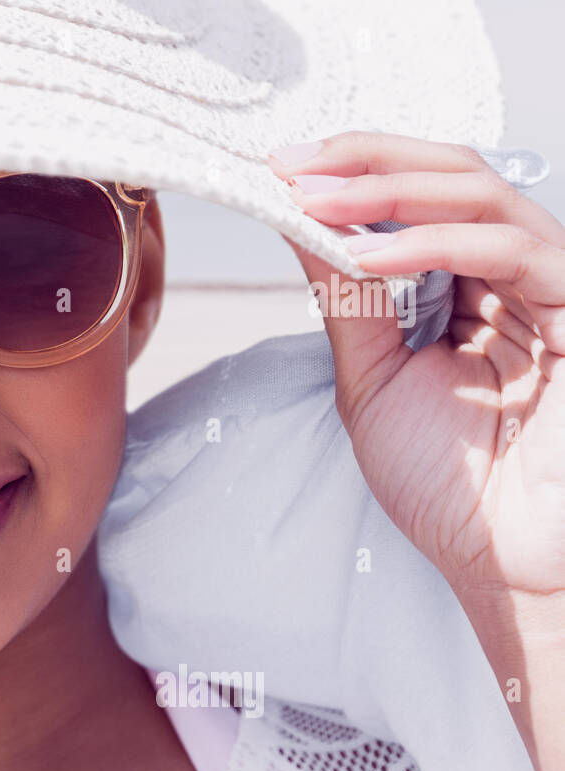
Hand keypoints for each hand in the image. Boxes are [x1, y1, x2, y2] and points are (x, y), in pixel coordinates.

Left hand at [268, 130, 564, 770]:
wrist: (497, 558)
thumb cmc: (447, 483)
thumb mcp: (374, 376)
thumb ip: (348, 298)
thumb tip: (300, 224)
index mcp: (471, 288)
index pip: (422, 198)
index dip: (356, 172)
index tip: (280, 168)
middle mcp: (514, 277)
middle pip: (454, 176)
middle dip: (365, 163)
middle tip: (291, 164)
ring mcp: (552, 288)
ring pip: (482, 196)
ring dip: (389, 191)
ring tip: (313, 197)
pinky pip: (510, 252)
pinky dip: (434, 244)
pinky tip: (367, 250)